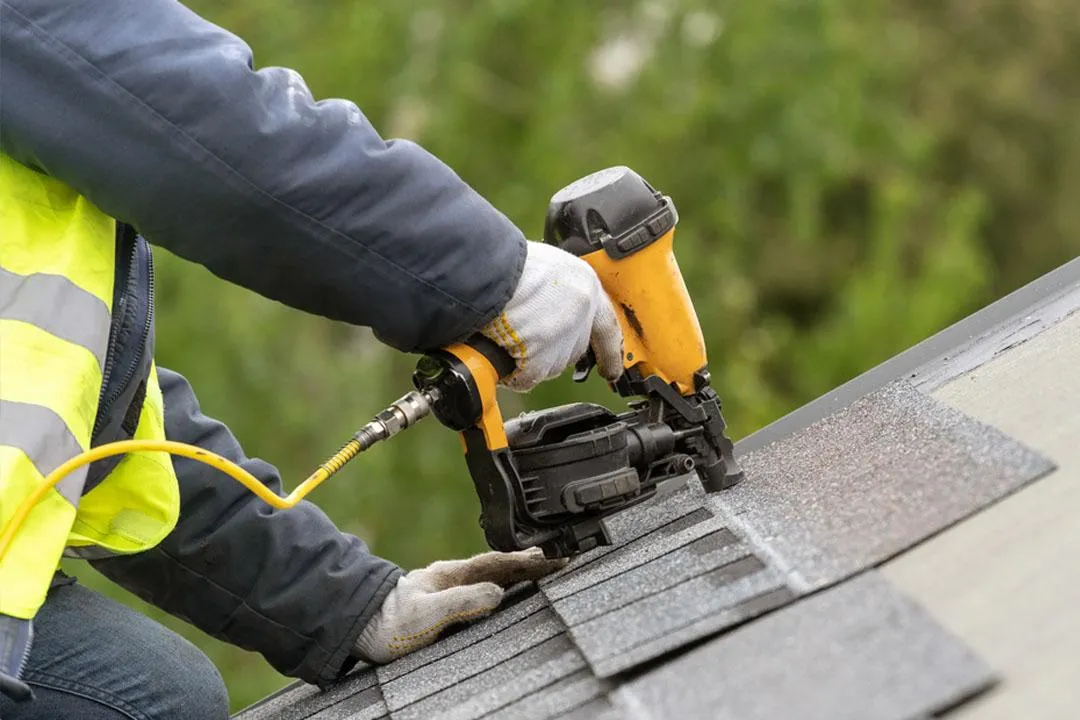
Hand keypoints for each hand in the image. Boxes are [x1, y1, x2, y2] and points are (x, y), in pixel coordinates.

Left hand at [352, 548, 564, 663]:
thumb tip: (497, 593)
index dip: (529, 562)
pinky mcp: (445, 603)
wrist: (358, 628)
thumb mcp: (426, 615)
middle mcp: (453, 577)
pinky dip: (505, 586)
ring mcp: (449, 588)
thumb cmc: (387, 624)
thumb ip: (461, 603)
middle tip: (562, 559)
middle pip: (501, 566)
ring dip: (520, 573)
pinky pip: (484, 589)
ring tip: (546, 570)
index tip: (554, 559)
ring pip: (494, 576)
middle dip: (532, 563)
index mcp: (452, 575)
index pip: (499, 563)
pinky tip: (511, 592)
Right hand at [480, 241, 622, 391]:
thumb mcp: (546, 266)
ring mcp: (563, 336)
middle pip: (574, 349)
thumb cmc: (506, 263)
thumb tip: (551, 307)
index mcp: (585, 285)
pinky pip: (529, 377)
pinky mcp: (541, 356)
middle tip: (527, 340)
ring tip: (506, 334)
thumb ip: (558, 290)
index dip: (610, 350)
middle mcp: (581, 312)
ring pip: (552, 365)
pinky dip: (514, 372)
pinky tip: (501, 352)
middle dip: (552, 349)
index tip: (613, 369)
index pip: (607, 326)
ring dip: (529, 359)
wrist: (487, 270)